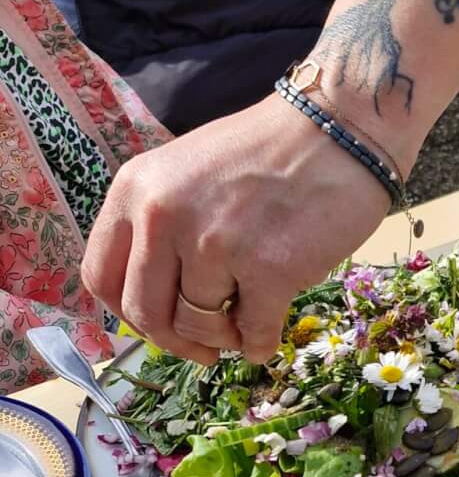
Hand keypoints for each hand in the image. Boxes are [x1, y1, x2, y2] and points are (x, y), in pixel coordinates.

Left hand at [84, 96, 392, 364]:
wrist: (339, 130)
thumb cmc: (268, 150)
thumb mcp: (186, 171)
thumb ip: (159, 224)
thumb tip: (157, 298)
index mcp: (136, 190)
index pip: (101, 276)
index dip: (127, 314)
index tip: (156, 325)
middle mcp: (164, 216)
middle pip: (145, 312)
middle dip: (175, 340)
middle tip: (203, 347)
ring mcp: (215, 244)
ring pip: (197, 326)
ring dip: (222, 338)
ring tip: (243, 325)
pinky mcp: (269, 269)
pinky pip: (252, 331)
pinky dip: (258, 344)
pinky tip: (266, 338)